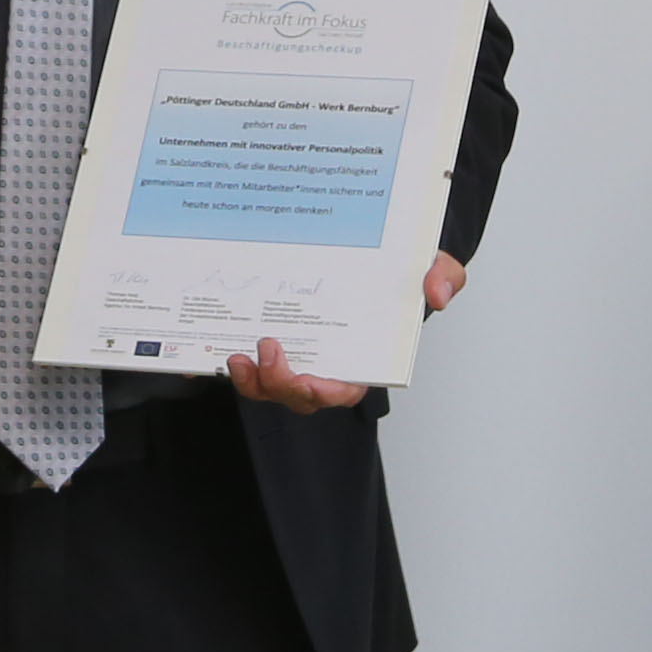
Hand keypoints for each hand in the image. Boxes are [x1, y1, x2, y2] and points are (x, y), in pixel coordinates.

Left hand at [221, 256, 466, 411]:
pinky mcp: (270, 342)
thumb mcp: (431, 269)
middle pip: (298, 394)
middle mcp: (324, 364)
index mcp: (361, 360)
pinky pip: (247, 363)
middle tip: (265, 351)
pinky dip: (226, 364)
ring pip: (268, 386)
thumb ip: (444, 277)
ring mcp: (295, 355)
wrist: (375, 256)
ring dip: (250, 381)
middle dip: (279, 384)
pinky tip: (208, 351)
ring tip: (235, 357)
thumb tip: (439, 293)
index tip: (310, 382)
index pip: (342, 391)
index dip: (325, 393)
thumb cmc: (401, 273)